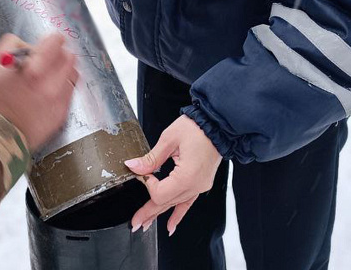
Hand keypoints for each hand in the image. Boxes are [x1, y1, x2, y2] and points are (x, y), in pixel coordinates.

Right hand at [0, 33, 78, 150]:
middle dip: (58, 55)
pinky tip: (47, 93)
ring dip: (63, 71)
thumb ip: (10, 46)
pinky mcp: (62, 113)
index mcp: (34, 68)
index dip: (51, 39)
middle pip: (69, 56)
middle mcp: (51, 83)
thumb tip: (25, 43)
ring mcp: (59, 99)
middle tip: (48, 59)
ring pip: (72, 74)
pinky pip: (69, 92)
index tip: (48, 42)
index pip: (56, 41)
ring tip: (49, 77)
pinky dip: (61, 89)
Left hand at [123, 114, 221, 235]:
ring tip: (145, 223)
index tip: (142, 173)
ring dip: (159, 214)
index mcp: (187, 176)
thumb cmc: (197, 128)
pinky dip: (178, 214)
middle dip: (148, 212)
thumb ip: (150, 158)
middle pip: (166, 203)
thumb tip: (133, 167)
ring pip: (175, 205)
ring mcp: (200, 186)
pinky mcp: (201, 183)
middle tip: (134, 222)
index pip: (160, 193)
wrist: (216, 125)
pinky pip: (188, 203)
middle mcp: (195, 185)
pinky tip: (171, 226)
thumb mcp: (169, 139)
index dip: (147, 185)